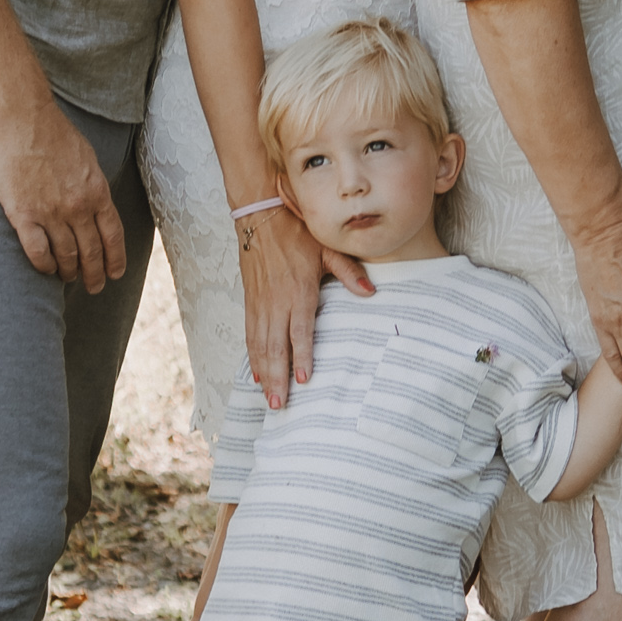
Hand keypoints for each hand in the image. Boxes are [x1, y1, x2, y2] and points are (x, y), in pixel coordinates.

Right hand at [0, 101, 130, 289]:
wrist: (22, 120)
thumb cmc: (54, 134)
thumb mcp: (88, 160)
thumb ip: (93, 187)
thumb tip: (97, 207)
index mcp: (97, 192)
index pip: (113, 236)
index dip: (115, 259)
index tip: (115, 274)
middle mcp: (78, 207)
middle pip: (91, 252)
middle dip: (94, 274)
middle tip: (93, 287)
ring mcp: (51, 213)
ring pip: (65, 256)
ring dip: (69, 272)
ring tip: (68, 278)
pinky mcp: (23, 215)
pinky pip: (37, 252)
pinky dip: (44, 266)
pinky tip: (46, 269)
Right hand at [237, 199, 369, 409]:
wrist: (260, 215)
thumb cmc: (297, 231)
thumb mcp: (327, 247)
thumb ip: (348, 272)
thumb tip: (371, 290)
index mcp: (298, 291)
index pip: (299, 331)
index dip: (301, 356)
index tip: (304, 379)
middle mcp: (276, 302)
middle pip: (275, 347)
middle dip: (278, 378)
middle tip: (280, 405)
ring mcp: (261, 303)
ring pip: (260, 346)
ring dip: (264, 374)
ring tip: (268, 399)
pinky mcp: (251, 302)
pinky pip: (250, 335)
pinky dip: (252, 357)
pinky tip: (256, 374)